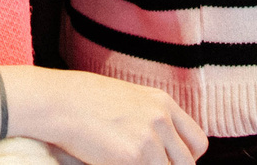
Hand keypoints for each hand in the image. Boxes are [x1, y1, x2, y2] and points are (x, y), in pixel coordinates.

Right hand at [11, 64, 205, 164]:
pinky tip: (114, 163)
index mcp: (162, 102)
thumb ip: (148, 117)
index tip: (169, 162)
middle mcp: (161, 119)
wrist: (58, 102)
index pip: (198, 142)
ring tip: (127, 162)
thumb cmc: (83, 100)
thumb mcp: (126, 98)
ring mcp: (150, 139)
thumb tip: (160, 146)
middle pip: (187, 163)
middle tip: (145, 164)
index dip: (186, 158)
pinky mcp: (134, 158)